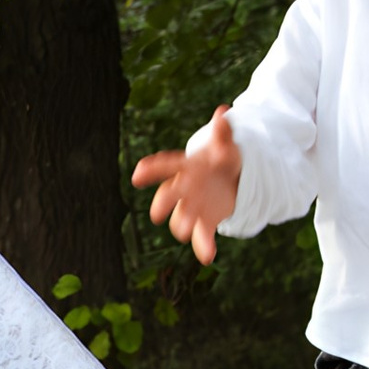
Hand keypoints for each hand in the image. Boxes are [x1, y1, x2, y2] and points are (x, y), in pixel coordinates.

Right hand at [131, 105, 240, 264]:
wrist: (230, 180)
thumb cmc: (222, 160)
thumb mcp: (226, 147)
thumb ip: (223, 133)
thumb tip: (223, 112)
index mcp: (186, 168)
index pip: (166, 166)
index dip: (151, 170)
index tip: (138, 174)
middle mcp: (183, 189)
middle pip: (168, 195)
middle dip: (163, 204)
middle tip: (157, 214)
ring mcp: (192, 207)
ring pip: (181, 218)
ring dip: (183, 225)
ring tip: (187, 231)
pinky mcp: (204, 222)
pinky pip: (202, 236)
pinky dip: (204, 247)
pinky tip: (208, 256)